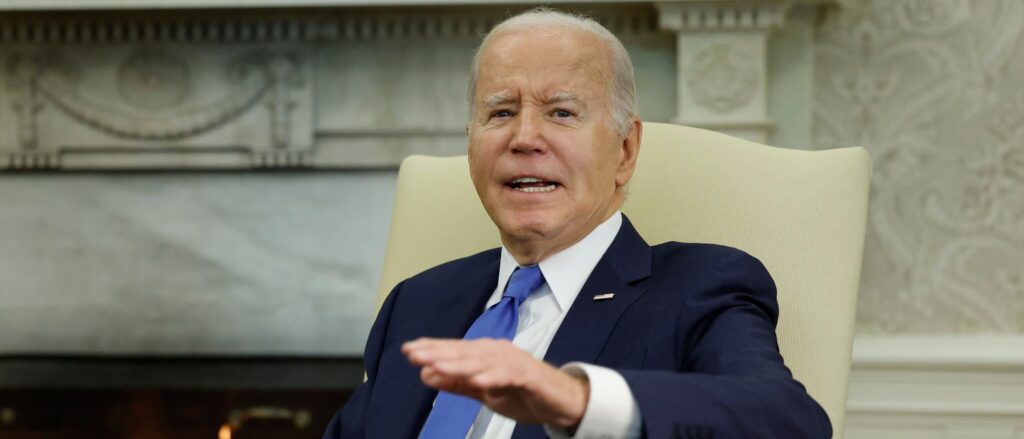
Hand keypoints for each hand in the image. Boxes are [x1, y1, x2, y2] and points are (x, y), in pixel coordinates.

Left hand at [402, 337, 588, 428]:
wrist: (562, 401)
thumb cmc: (523, 393)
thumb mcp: (484, 391)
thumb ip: (457, 383)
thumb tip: (427, 374)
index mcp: (485, 355)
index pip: (454, 350)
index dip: (432, 349)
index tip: (408, 350)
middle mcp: (498, 352)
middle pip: (464, 351)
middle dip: (438, 352)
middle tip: (414, 353)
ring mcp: (514, 362)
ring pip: (482, 361)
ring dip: (459, 364)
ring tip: (437, 366)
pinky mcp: (529, 375)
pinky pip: (508, 374)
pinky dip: (493, 376)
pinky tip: (478, 381)